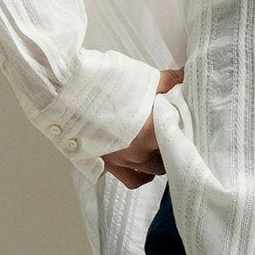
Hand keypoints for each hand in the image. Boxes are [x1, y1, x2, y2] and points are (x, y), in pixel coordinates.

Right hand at [102, 65, 184, 189]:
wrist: (67, 90)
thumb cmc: (105, 82)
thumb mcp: (144, 78)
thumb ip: (171, 81)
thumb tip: (187, 75)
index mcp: (153, 133)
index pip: (182, 141)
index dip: (186, 134)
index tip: (185, 126)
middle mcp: (139, 153)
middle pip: (168, 161)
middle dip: (172, 150)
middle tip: (170, 135)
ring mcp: (121, 162)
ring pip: (150, 174)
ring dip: (155, 163)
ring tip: (154, 149)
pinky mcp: (105, 165)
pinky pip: (130, 179)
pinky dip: (137, 172)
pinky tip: (137, 160)